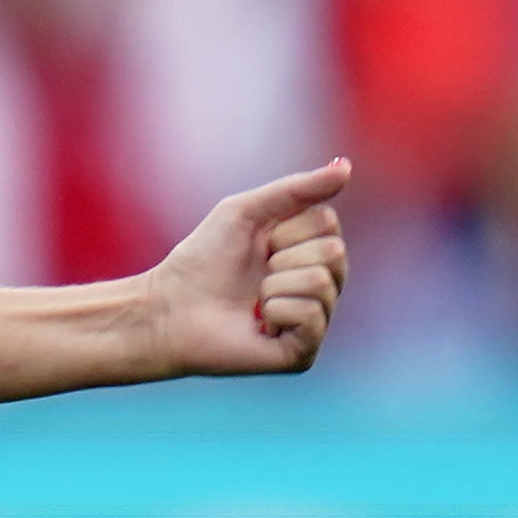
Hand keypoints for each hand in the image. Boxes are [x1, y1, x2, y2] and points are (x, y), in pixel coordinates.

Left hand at [145, 158, 350, 375]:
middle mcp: (320, 285)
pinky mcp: (304, 351)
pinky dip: (276, 310)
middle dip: (283, 256)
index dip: (285, 228)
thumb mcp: (247, 210)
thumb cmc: (205, 258)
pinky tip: (258, 322)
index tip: (258, 243)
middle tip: (256, 273)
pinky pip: (311, 316)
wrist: (171, 307)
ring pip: (321, 282)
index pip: (328, 222)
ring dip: (275, 285)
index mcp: (310, 250)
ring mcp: (315, 321)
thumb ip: (298, 189)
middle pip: (334, 252)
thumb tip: (346, 166)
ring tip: (253, 300)